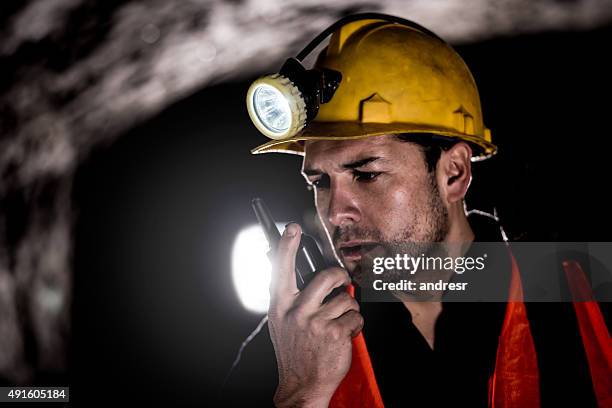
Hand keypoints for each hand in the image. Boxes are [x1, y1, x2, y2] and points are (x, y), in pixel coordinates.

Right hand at [268, 223, 362, 407]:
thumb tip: (301, 275)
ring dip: (348, 310)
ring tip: (337, 323)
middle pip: (326, 277)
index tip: (292, 228)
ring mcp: (316, 323)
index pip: (282, 269)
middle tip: (342, 281)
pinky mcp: (335, 334)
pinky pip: (356, 317)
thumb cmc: (293, 351)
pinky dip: (355, 325)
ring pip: (346, 299)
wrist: (301, 385)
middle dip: (341, 276)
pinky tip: (343, 335)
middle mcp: (296, 312)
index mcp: (280, 306)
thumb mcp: (280, 322)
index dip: (287, 246)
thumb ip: (290, 299)